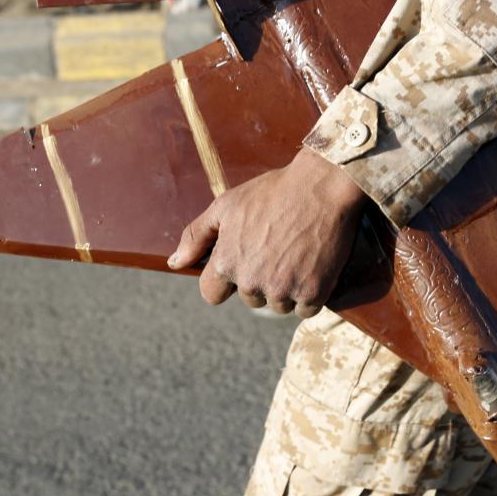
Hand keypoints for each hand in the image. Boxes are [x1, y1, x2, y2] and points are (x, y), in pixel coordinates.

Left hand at [168, 147, 367, 316]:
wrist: (322, 186)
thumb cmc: (272, 192)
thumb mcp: (226, 205)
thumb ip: (195, 236)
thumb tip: (175, 263)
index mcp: (226, 263)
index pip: (212, 294)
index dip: (224, 280)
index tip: (241, 264)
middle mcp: (252, 282)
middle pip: (250, 298)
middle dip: (260, 279)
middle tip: (276, 247)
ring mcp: (283, 290)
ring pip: (279, 305)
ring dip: (286, 288)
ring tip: (296, 253)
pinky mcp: (313, 293)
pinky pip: (306, 309)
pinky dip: (310, 293)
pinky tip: (312, 264)